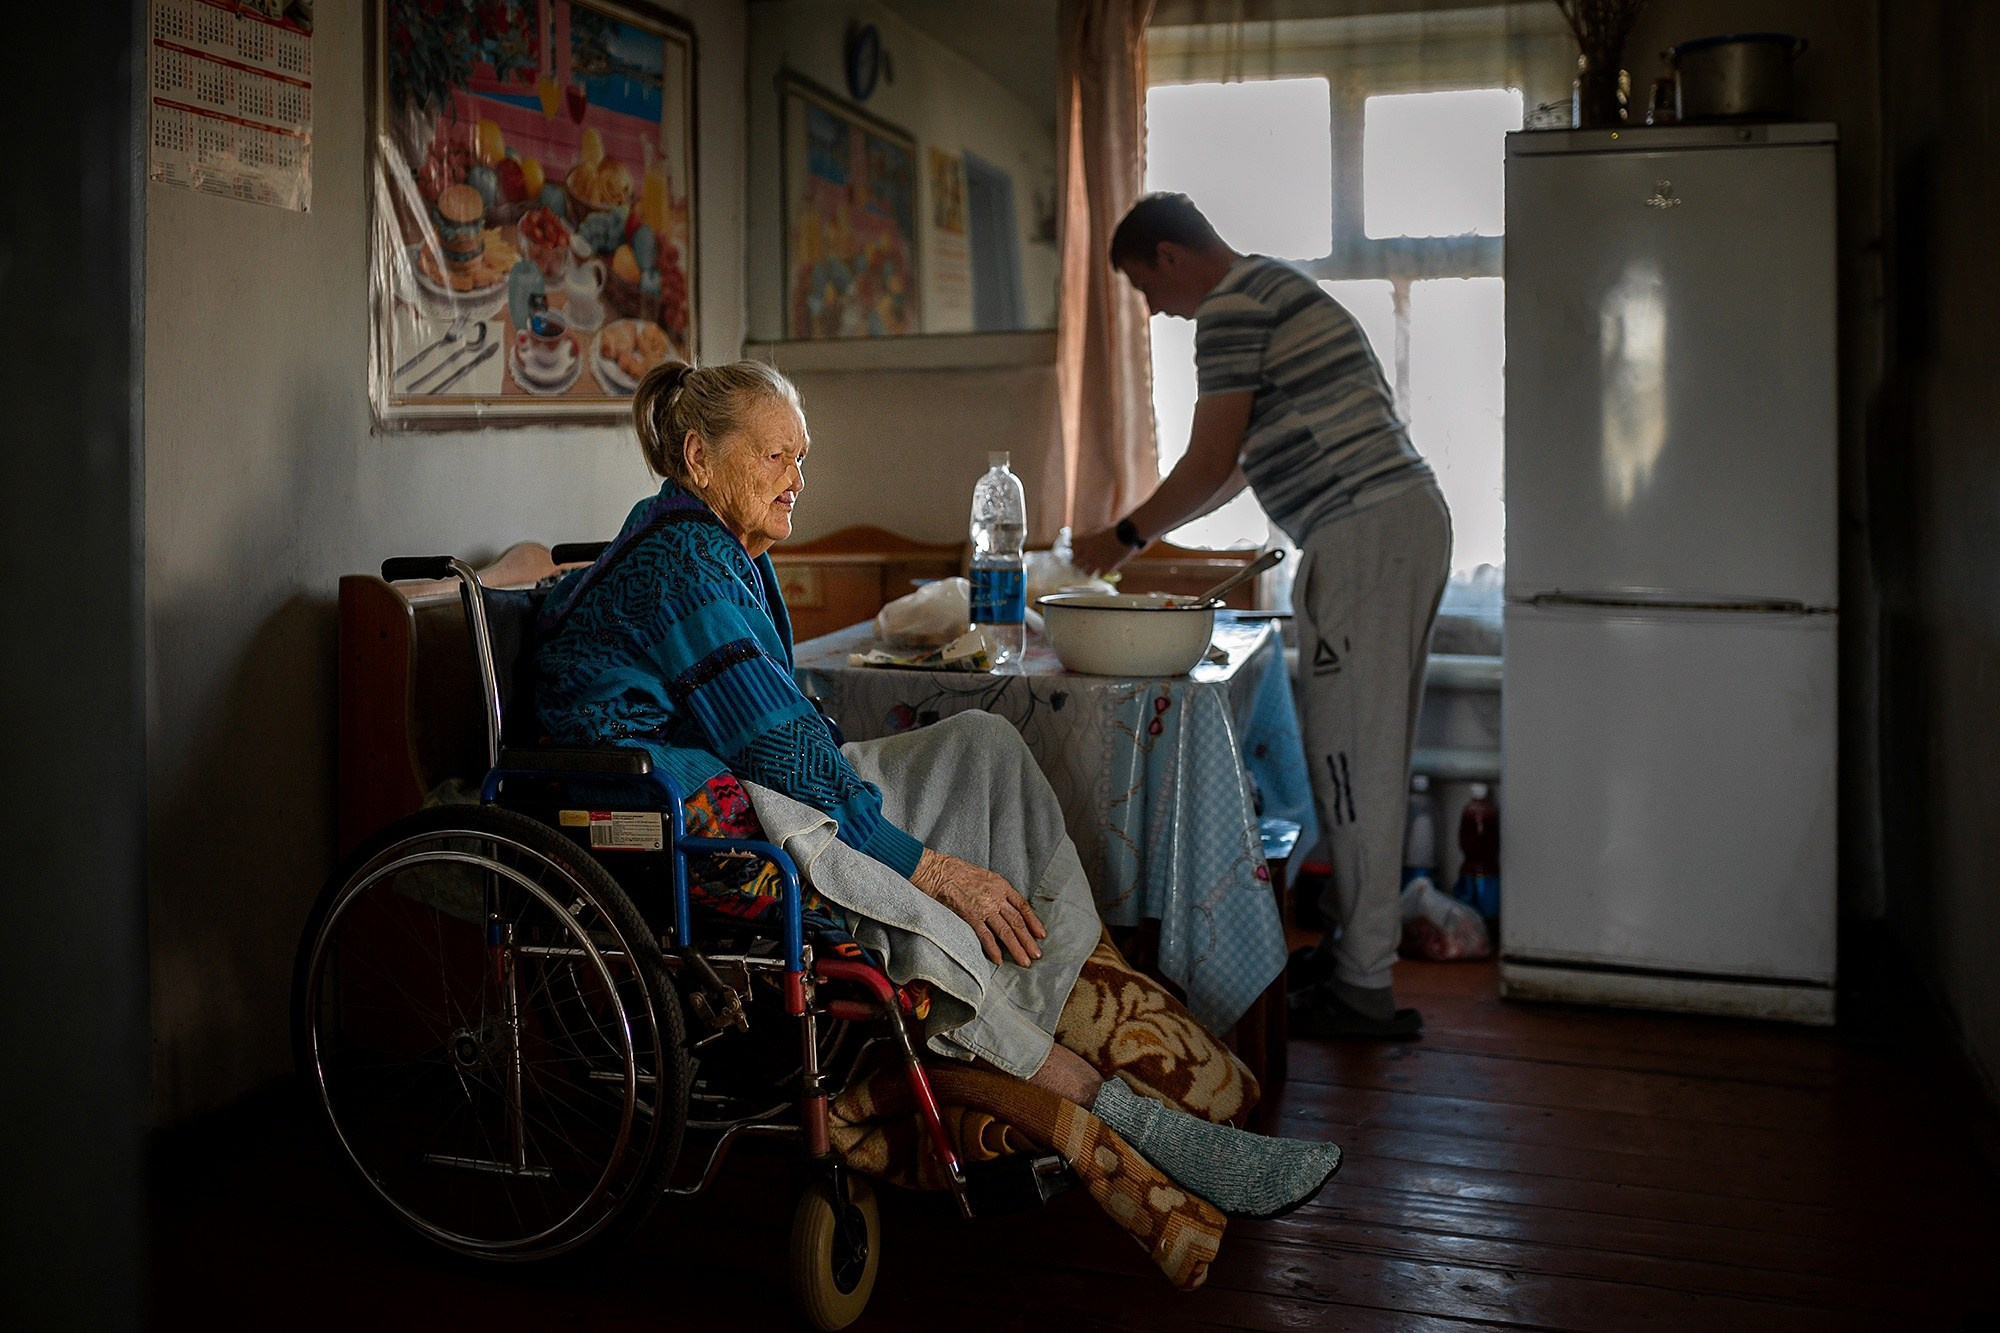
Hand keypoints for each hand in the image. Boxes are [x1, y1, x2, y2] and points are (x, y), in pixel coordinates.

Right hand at [911, 848, 1047, 966]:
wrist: (938, 871)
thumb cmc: (957, 871)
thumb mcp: (984, 876)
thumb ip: (996, 891)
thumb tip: (1005, 908)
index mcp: (1001, 885)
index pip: (1023, 907)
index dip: (1033, 922)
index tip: (1041, 934)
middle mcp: (996, 897)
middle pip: (1017, 922)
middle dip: (1028, 940)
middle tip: (1037, 955)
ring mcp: (984, 907)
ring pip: (1006, 931)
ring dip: (1016, 948)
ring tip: (1024, 961)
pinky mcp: (970, 916)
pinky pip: (985, 937)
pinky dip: (993, 950)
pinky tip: (999, 960)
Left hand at [1071, 525, 1137, 578]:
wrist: (1126, 535)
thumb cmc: (1113, 531)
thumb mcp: (1097, 533)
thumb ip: (1089, 541)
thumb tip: (1083, 548)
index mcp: (1084, 542)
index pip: (1071, 551)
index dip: (1073, 555)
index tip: (1074, 556)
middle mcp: (1087, 553)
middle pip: (1075, 563)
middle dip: (1078, 564)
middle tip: (1081, 565)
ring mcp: (1096, 561)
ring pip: (1085, 573)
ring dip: (1088, 571)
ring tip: (1091, 570)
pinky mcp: (1105, 568)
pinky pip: (1099, 576)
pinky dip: (1100, 574)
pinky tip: (1102, 571)